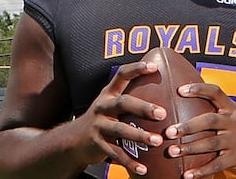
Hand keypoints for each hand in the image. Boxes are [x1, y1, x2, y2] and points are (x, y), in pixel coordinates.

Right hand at [71, 61, 166, 175]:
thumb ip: (130, 95)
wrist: (74, 140)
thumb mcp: (111, 103)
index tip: (154, 66)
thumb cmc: (103, 118)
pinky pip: (115, 153)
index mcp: (108, 93)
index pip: (121, 75)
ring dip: (139, 135)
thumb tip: (161, 83)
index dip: (136, 69)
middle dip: (143, 107)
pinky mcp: (97, 144)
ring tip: (157, 141)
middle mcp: (102, 106)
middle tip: (162, 113)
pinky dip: (130, 161)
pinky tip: (144, 168)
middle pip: (123, 103)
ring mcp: (98, 125)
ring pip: (120, 130)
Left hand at [165, 83, 235, 178]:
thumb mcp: (234, 114)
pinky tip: (188, 174)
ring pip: (211, 144)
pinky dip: (201, 171)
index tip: (180, 90)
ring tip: (173, 152)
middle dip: (188, 126)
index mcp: (231, 109)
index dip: (198, 89)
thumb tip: (186, 99)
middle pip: (210, 120)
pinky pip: (217, 165)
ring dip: (190, 148)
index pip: (215, 92)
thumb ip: (215, 108)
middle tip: (170, 131)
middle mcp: (234, 122)